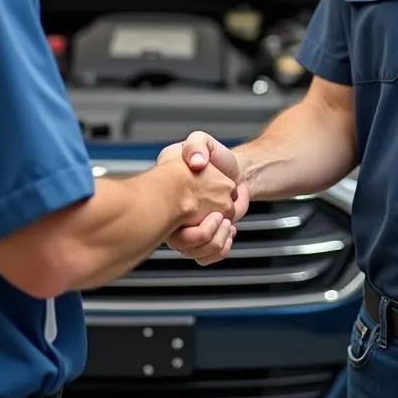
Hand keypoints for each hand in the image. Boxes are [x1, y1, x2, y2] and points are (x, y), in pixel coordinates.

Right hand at [158, 132, 250, 264]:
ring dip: (217, 238)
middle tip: (216, 216)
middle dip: (205, 232)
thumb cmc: (212, 158)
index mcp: (170, 197)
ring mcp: (193, 230)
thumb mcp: (199, 141)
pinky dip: (222, 247)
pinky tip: (228, 231)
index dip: (182, 219)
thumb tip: (197, 163)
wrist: (232, 169)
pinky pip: (211, 256)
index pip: (164, 221)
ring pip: (200, 251)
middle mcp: (178, 218)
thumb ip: (195, 145)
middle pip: (184, 243)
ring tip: (224, 222)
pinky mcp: (209, 238)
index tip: (198, 205)